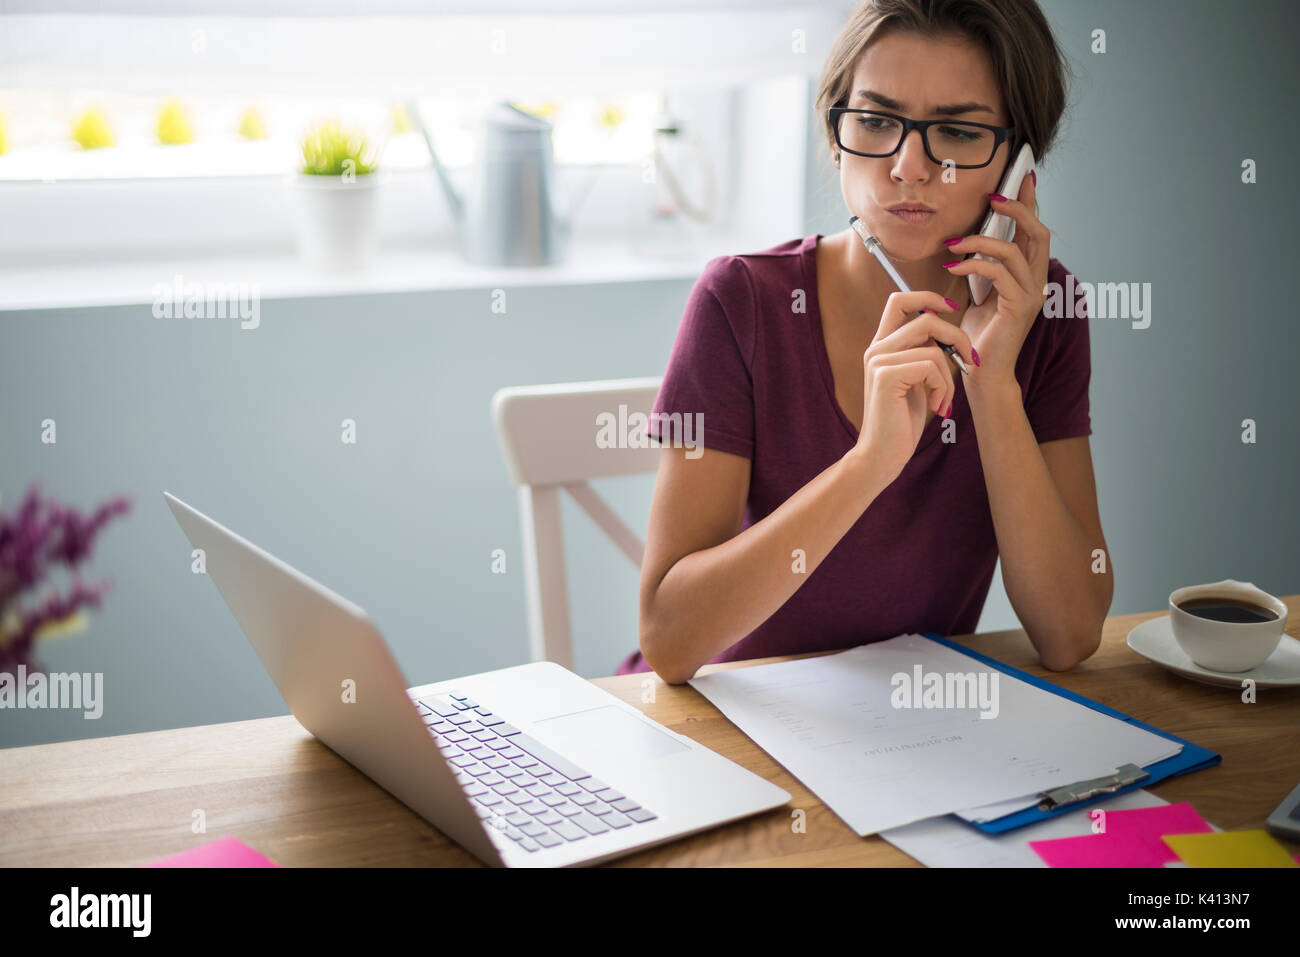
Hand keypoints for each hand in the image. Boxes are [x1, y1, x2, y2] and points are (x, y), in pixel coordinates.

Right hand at [852, 290, 978, 483]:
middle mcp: (876, 349)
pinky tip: (936, 406)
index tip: (951, 309)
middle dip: (957, 338)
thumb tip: (950, 333)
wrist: (882, 456)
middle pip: (927, 319)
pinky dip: (943, 387)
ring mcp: (878, 361)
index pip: (899, 300)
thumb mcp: (916, 382)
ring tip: (944, 398)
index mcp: (881, 347)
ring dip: (950, 374)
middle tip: (968, 361)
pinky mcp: (886, 376)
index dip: (928, 297)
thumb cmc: (901, 422)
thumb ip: (924, 354)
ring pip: (934, 347)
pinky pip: (931, 366)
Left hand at [941, 170, 1049, 385]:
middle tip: (993, 197)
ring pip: (1015, 250)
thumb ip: (982, 269)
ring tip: (953, 244)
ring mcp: (1031, 294)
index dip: (1031, 204)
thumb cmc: (976, 335)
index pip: (1034, 232)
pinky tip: (953, 267)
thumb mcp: (978, 294)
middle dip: (1017, 209)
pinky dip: (974, 264)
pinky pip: (999, 272)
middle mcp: (1037, 282)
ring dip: (981, 240)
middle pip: (1038, 233)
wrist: (981, 373)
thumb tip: (966, 243)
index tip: (1022, 178)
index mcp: (1028, 276)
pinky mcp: (1019, 307)